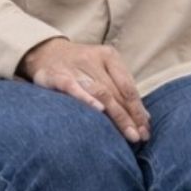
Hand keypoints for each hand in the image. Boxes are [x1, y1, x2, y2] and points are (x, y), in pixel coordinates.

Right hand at [18, 37, 151, 143]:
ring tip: (128, 133)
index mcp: (109, 56)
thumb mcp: (102, 70)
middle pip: (116, 92)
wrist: (44, 52)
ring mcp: (75, 67)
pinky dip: (86, 99)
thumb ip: (121, 90)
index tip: (146, 130)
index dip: (138, 109)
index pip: (128, 87)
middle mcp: (93, 59)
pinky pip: (73, 87)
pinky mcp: (56, 75)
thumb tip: (144, 117)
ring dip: (117, 115)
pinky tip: (99, 111)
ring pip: (101, 92)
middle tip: (140, 137)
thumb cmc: (80, 67)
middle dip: (130, 117)